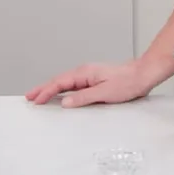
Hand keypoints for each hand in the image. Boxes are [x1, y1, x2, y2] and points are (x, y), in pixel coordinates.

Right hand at [25, 60, 163, 107]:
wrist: (144, 75)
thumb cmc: (129, 82)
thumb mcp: (105, 93)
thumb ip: (84, 98)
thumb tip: (64, 102)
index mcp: (85, 73)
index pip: (59, 83)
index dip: (45, 91)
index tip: (34, 100)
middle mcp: (86, 72)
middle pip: (59, 81)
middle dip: (43, 89)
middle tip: (29, 97)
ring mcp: (91, 76)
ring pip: (66, 83)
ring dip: (52, 90)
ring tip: (40, 97)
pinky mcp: (96, 81)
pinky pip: (75, 86)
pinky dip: (64, 91)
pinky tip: (62, 96)